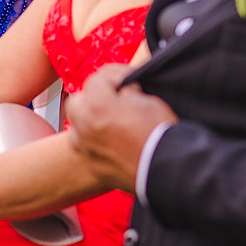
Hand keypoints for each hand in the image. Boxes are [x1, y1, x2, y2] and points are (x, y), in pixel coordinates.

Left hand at [65, 63, 177, 191]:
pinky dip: (96, 143)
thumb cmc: (160, 133)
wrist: (168, 169)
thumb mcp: (147, 99)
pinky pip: (87, 149)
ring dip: (90, 121)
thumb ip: (128, 91)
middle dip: (94, 97)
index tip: (128, 80)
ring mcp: (87, 150)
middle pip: (77, 102)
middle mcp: (85, 127)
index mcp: (98, 106)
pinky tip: (114, 142)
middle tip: (114, 99)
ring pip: (77, 127)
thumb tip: (123, 90)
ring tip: (111, 122)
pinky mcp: (94, 167)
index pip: (97, 79)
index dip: (116, 76)